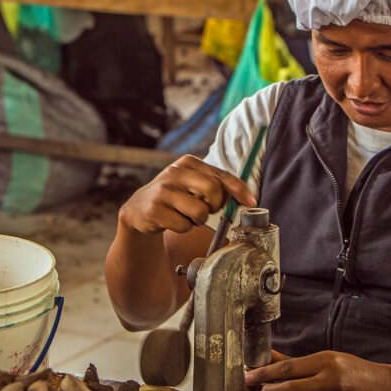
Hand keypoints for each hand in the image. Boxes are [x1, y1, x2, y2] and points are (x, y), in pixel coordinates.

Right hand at [117, 155, 255, 235]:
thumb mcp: (192, 183)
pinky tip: (173, 221)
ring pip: (200, 212)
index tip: (251, 202)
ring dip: (198, 220)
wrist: (139, 209)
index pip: (221, 175)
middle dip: (216, 206)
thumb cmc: (175, 196)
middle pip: (213, 191)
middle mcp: (175, 173)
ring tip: (187, 216)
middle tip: (208, 210)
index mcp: (188, 163)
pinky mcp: (154, 210)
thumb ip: (216, 185)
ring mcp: (163, 191)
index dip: (239, 190)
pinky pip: (183, 225)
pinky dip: (183, 228)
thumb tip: (247, 198)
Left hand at [245, 350, 390, 390]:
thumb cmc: (354, 371)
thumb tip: (269, 357)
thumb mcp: (328, 360)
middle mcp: (329, 382)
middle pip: (288, 390)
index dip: (265, 373)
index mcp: (327, 362)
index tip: (249, 375)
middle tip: (259, 390)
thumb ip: (297, 362)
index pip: (288, 368)